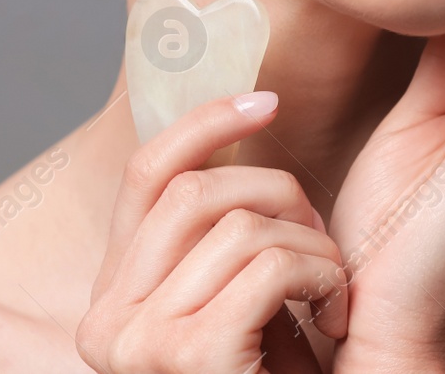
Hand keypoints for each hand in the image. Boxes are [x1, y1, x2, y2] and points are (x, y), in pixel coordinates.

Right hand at [75, 92, 349, 373]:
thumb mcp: (239, 303)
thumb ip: (217, 241)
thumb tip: (242, 119)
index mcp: (112, 302)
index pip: (146, 174)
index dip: (204, 122)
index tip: (266, 98)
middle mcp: (106, 323)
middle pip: (197, 191)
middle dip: (279, 193)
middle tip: (322, 240)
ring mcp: (140, 344)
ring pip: (243, 224)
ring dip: (314, 247)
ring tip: (333, 294)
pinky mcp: (192, 357)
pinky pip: (273, 265)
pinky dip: (325, 278)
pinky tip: (338, 317)